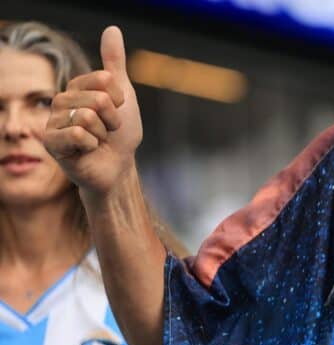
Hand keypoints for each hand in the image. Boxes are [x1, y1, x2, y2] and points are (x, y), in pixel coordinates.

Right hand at [43, 26, 141, 199]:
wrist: (117, 167)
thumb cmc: (120, 134)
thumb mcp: (124, 95)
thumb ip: (115, 63)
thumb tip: (112, 29)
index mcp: (76, 87)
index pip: (104, 79)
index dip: (118, 100)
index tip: (116, 112)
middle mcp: (60, 100)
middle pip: (97, 100)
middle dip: (112, 120)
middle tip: (107, 131)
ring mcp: (53, 121)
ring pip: (87, 117)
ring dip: (102, 134)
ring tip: (98, 141)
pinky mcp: (51, 142)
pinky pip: (78, 135)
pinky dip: (92, 146)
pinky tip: (87, 151)